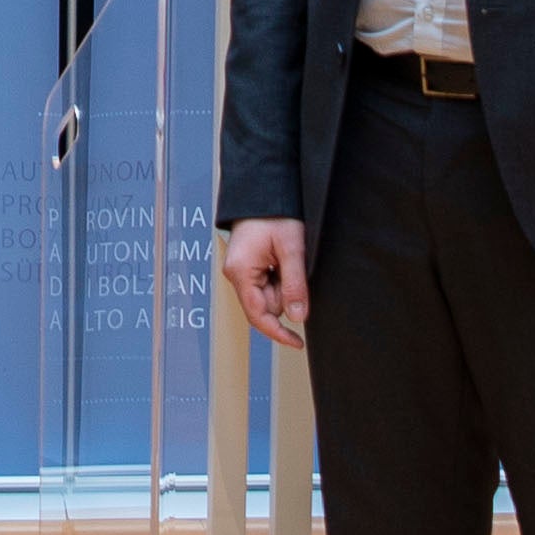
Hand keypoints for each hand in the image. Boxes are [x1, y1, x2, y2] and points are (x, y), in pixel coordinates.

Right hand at [221, 218, 310, 350]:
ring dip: (284, 283)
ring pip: (269, 294)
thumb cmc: (274, 214)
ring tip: (288, 256)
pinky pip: (267, 282)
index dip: (279, 332)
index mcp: (240, 272)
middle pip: (266, 305)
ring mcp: (240, 270)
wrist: (263, 191)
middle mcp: (235, 274)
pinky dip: (280, 276)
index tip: (297, 342)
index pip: (258, 315)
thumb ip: (294, 285)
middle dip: (285, 294)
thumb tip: (298, 317)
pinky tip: (283, 258)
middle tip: (294, 266)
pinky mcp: (247, 266)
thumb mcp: (291, 249)